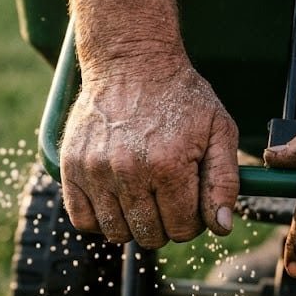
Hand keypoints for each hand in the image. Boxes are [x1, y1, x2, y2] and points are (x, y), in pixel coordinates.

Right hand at [60, 49, 239, 248]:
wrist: (130, 61)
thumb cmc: (179, 96)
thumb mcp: (218, 130)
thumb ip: (224, 181)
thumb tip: (221, 227)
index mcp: (169, 165)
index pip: (182, 228)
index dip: (192, 221)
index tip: (189, 200)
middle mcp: (128, 171)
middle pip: (149, 234)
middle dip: (165, 224)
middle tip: (166, 197)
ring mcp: (95, 170)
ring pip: (116, 232)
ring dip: (132, 224)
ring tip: (141, 196)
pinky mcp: (71, 167)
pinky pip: (82, 219)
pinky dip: (99, 220)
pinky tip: (114, 201)